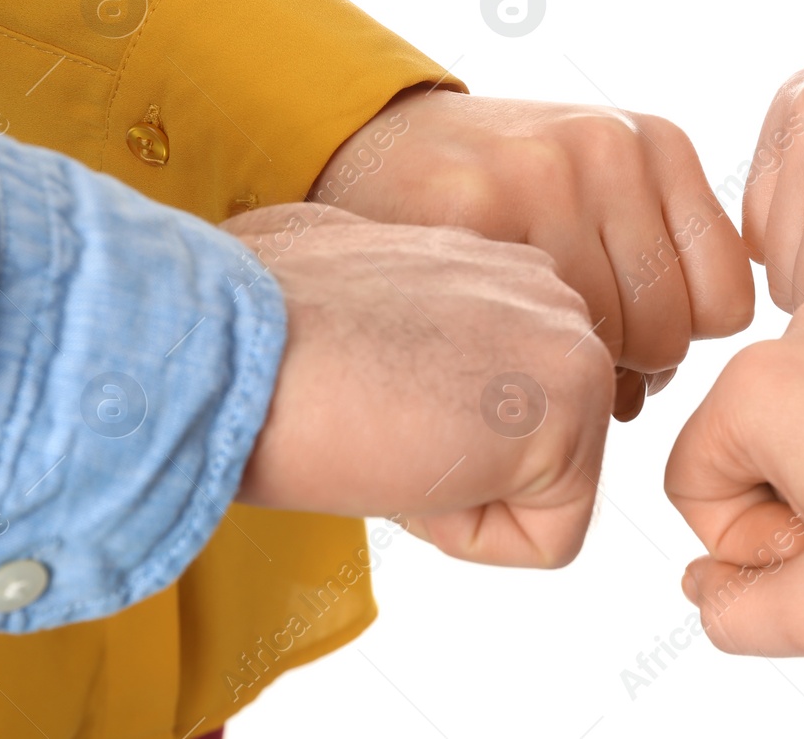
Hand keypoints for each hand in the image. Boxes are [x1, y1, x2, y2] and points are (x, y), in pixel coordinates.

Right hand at [226, 204, 615, 567]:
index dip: (415, 431)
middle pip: (524, 449)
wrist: (228, 348)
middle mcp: (544, 288)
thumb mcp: (334, 295)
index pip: (494, 405)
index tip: (356, 396)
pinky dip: (467, 535)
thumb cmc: (246, 333)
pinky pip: (548, 539)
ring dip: (451, 496)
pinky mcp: (576, 406)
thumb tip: (377, 347)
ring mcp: (569, 341)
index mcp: (489, 264)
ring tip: (383, 434)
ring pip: (536, 494)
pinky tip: (408, 464)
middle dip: (445, 463)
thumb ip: (396, 317)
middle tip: (367, 420)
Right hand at [314, 88, 754, 418]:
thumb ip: (654, 261)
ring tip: (518, 344)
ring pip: (609, 346)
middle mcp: (613, 149)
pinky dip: (518, 366)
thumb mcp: (595, 196)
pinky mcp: (479, 206)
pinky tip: (481, 343)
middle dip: (622, 365)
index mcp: (658, 144)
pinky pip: (535, 338)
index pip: (728, 302)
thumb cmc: (494, 196)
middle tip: (556, 351)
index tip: (622, 335)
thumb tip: (674, 375)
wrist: (366, 144)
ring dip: (568, 375)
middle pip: (672, 333)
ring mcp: (549, 174)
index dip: (677, 341)